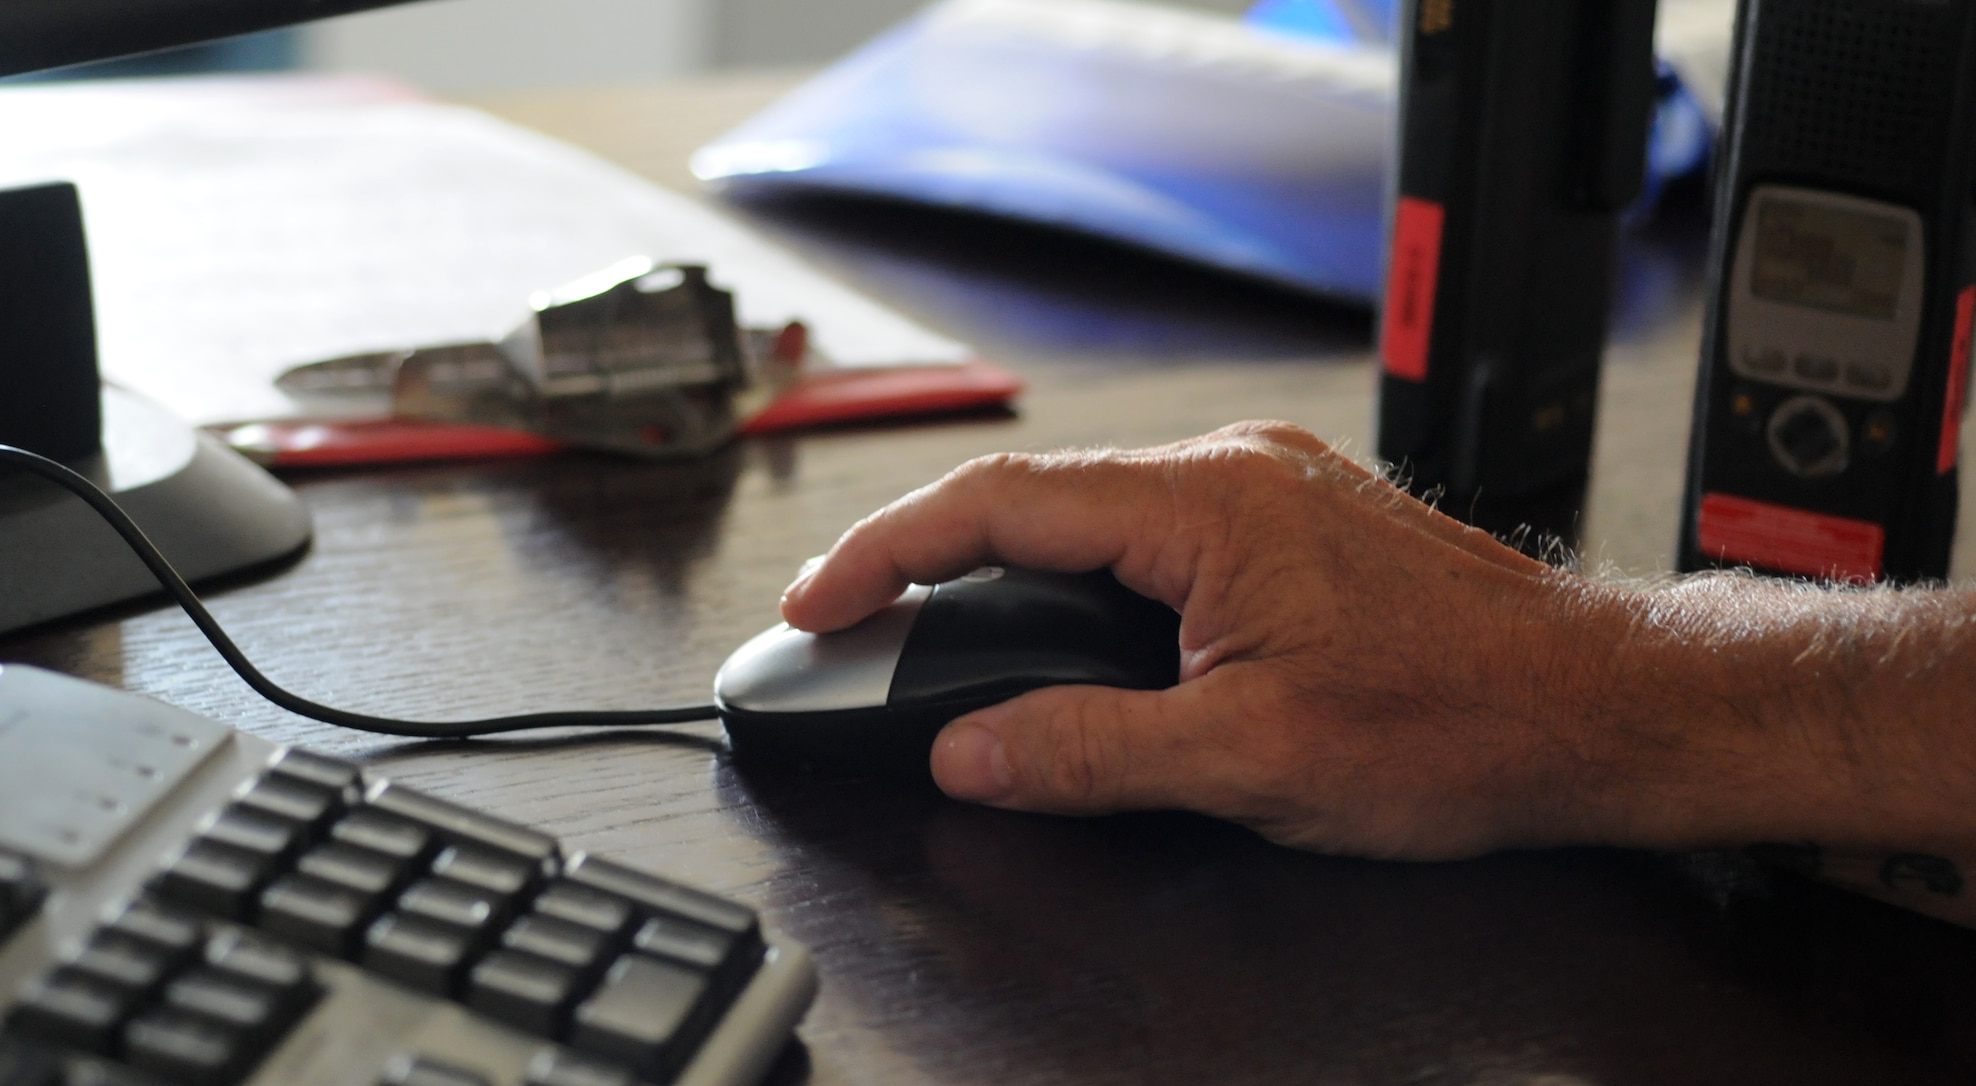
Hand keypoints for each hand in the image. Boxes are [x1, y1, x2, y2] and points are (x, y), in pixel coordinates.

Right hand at [779, 421, 1636, 859]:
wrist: (1597, 708)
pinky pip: (1152, 530)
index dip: (886, 552)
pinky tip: (1068, 630)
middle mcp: (1235, 470)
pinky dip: (1083, 577)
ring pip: (1093, 513)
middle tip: (860, 627)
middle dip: (931, 562)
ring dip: (1011, 571)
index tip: (822, 601)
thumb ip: (1089, 750)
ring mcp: (1268, 486)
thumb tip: (972, 749)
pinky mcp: (1291, 520)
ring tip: (946, 638)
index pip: (999, 505)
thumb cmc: (1463, 722)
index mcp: (1209, 504)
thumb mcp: (1251, 759)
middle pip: (1034, 498)